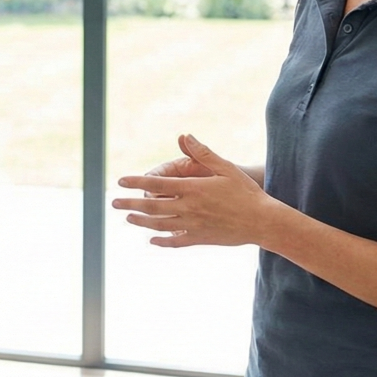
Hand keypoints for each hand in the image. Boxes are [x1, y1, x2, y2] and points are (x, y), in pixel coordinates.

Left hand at [111, 134, 274, 246]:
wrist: (263, 221)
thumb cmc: (246, 192)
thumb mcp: (225, 168)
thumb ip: (203, 153)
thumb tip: (185, 136)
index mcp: (192, 189)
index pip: (156, 185)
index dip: (136, 183)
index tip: (121, 181)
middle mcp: (189, 208)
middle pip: (152, 207)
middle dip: (130, 205)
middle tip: (113, 203)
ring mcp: (193, 226)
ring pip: (160, 225)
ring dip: (141, 222)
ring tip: (128, 219)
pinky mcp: (200, 239)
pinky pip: (176, 241)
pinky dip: (162, 241)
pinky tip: (152, 240)